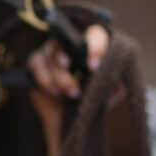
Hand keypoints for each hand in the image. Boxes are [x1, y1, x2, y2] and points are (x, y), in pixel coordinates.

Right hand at [28, 25, 108, 155]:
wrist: (76, 120)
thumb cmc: (97, 99)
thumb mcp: (115, 89)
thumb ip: (120, 76)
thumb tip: (120, 66)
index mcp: (92, 46)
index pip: (93, 35)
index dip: (93, 47)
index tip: (94, 66)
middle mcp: (70, 46)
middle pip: (64, 40)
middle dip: (67, 57)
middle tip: (72, 72)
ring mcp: (51, 55)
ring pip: (49, 55)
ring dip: (60, 77)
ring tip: (73, 94)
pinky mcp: (37, 66)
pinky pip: (35, 64)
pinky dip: (45, 79)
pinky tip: (55, 92)